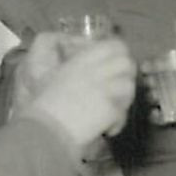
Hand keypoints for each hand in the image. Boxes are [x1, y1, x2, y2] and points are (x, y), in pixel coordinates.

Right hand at [19, 33, 136, 154]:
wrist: (46, 129)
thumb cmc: (46, 105)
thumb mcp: (57, 76)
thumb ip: (77, 66)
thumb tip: (95, 65)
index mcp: (83, 60)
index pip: (116, 45)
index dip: (121, 55)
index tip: (115, 68)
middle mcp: (96, 70)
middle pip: (127, 63)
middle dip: (127, 76)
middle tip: (118, 91)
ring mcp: (105, 89)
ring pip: (129, 87)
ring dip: (124, 100)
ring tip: (112, 113)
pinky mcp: (110, 109)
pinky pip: (123, 113)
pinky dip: (118, 123)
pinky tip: (108, 130)